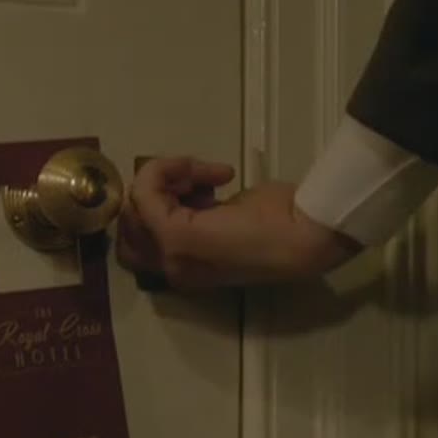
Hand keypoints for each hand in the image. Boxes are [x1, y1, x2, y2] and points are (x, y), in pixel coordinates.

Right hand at [116, 157, 361, 289]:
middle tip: (197, 181)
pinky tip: (217, 172)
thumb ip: (198, 213)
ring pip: (135, 204)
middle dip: (155, 192)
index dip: (162, 202)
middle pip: (130, 223)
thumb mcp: (229, 217)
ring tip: (208, 175)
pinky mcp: (176, 236)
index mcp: (186, 267)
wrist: (308, 235)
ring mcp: (172, 256)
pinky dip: (169, 168)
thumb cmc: (282, 224)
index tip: (208, 186)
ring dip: (166, 178)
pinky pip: (144, 190)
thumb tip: (184, 192)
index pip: (140, 237)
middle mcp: (172, 268)